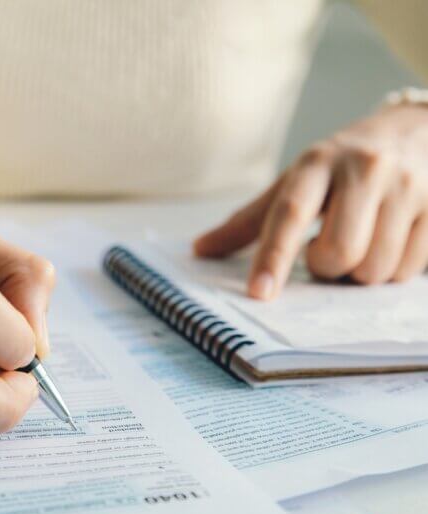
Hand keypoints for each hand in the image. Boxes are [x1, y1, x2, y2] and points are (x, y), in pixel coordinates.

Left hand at [194, 103, 427, 299]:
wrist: (418, 129)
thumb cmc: (340, 166)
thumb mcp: (295, 182)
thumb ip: (249, 221)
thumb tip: (199, 251)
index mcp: (317, 164)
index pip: (289, 214)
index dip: (272, 257)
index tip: (258, 293)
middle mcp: (363, 170)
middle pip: (338, 253)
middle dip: (327, 268)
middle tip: (327, 252)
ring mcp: (408, 187)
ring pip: (376, 268)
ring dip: (361, 272)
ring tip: (362, 243)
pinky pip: (411, 269)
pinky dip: (394, 269)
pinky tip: (391, 241)